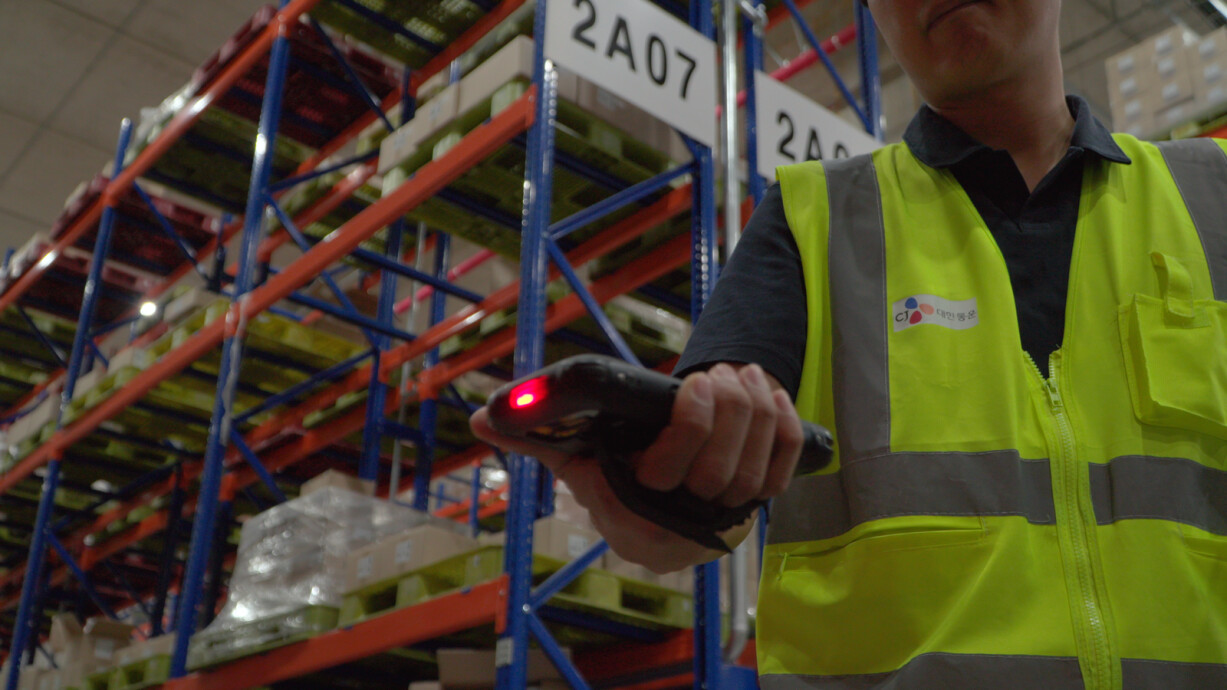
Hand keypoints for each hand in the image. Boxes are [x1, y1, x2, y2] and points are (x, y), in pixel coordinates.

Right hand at [469, 362, 804, 571]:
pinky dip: (783, 428)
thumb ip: (533, 436)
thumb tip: (482, 416)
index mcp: (634, 518)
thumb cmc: (611, 474)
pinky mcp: (757, 505)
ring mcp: (725, 521)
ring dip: (756, 412)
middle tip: (719, 373)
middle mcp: (683, 530)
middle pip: (723, 472)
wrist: (657, 506)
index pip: (671, 477)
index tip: (693, 384)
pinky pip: (784, 470)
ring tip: (742, 373)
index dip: (691, 429)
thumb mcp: (572, 455)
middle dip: (730, 412)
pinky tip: (770, 394)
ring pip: (757, 470)